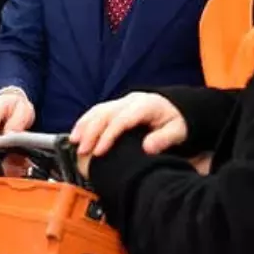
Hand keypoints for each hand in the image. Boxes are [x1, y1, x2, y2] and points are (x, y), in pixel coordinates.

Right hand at [70, 92, 189, 177]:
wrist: (177, 108)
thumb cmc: (177, 121)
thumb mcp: (178, 130)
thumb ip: (164, 139)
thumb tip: (147, 147)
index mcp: (145, 106)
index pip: (121, 120)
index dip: (108, 136)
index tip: (98, 152)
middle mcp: (131, 100)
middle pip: (105, 113)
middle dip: (91, 132)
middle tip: (82, 151)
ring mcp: (122, 101)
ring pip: (98, 110)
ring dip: (84, 125)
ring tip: (75, 142)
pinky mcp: (117, 105)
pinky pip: (98, 110)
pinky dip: (86, 121)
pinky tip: (78, 133)